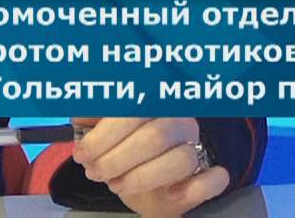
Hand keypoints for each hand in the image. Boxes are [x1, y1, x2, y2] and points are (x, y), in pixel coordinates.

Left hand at [69, 116, 229, 216]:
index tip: (83, 154)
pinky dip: (193, 188)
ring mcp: (197, 146)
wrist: (141, 186)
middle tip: (94, 172)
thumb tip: (80, 119)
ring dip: (141, 178)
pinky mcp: (206, 175)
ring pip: (181, 159)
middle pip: (156, 136)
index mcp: (154, 101)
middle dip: (116, 160)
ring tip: (116, 184)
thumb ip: (89, 117)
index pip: (134, 109)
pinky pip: (213, 179)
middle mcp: (180, 119)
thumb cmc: (120, 152)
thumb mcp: (99, 130)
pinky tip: (171, 193)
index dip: (104, 135)